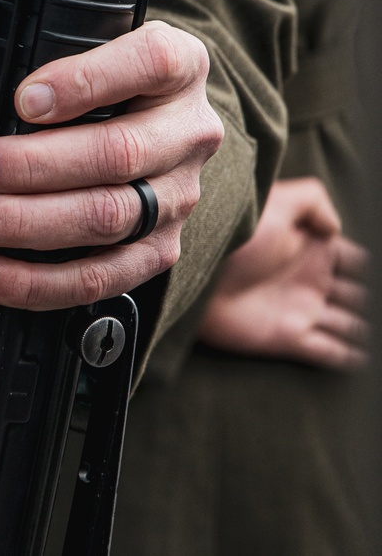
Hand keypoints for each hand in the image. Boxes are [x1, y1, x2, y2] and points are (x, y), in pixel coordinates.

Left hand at [0, 21, 223, 308]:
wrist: (164, 138)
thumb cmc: (113, 88)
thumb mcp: (96, 52)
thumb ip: (56, 63)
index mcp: (178, 69)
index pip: (149, 63)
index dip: (84, 83)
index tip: (24, 100)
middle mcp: (187, 134)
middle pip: (116, 154)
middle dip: (31, 165)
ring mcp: (176, 198)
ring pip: (105, 219)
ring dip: (24, 224)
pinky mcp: (158, 251)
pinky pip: (98, 278)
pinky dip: (34, 282)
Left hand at [197, 178, 369, 370]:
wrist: (199, 273)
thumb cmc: (237, 235)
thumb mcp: (280, 203)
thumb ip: (314, 202)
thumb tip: (336, 229)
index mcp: (309, 248)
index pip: (350, 257)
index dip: (365, 263)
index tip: (374, 268)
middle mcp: (308, 280)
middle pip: (353, 292)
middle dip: (369, 298)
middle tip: (380, 303)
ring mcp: (299, 310)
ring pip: (346, 323)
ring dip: (361, 328)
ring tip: (378, 334)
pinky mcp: (286, 337)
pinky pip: (326, 351)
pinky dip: (345, 356)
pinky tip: (363, 359)